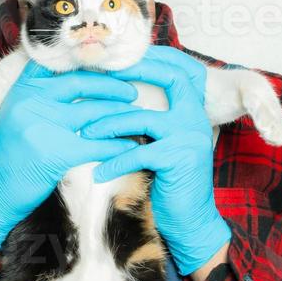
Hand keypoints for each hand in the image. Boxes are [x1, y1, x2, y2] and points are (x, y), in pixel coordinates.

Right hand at [0, 62, 141, 250]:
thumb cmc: (9, 153)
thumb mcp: (18, 113)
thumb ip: (43, 94)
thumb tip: (82, 77)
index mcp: (23, 88)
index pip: (60, 62)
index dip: (88, 61)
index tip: (111, 63)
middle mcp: (31, 101)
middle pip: (82, 83)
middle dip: (112, 86)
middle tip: (132, 92)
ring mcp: (43, 125)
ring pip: (94, 112)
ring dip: (120, 114)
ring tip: (138, 116)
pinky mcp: (56, 153)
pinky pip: (98, 144)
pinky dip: (118, 145)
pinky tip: (131, 146)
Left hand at [83, 46, 228, 275]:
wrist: (192, 219)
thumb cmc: (172, 180)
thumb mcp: (166, 143)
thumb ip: (155, 120)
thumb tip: (121, 98)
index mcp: (194, 110)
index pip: (179, 70)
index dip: (153, 60)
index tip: (120, 61)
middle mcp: (196, 118)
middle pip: (171, 79)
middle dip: (135, 74)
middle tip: (101, 79)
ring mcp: (189, 138)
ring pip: (142, 118)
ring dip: (109, 126)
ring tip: (85, 135)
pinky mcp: (178, 160)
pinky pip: (138, 153)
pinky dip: (114, 162)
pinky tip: (100, 172)